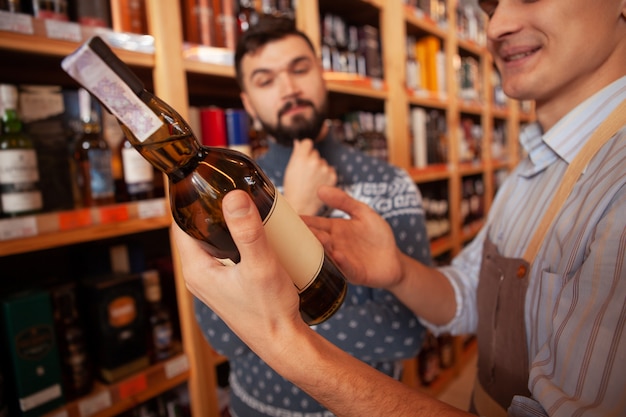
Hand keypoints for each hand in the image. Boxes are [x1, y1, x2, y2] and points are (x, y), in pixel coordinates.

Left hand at [173, 190, 303, 350]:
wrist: (283, 342)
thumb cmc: (270, 311)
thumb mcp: (260, 266)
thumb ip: (247, 231)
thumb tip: (233, 197)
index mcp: (196, 270)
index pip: (180, 224)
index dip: (188, 199)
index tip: (203, 178)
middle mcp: (199, 276)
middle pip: (196, 230)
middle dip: (210, 207)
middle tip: (228, 184)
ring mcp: (213, 282)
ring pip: (212, 241)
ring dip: (223, 222)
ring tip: (243, 202)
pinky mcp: (227, 285)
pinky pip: (224, 253)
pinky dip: (233, 237)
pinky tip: (253, 230)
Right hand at [283, 139, 336, 214]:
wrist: (301, 207)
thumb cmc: (293, 188)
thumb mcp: (290, 169)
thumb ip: (296, 153)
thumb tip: (298, 142)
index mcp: (301, 158)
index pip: (308, 142)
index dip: (306, 148)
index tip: (304, 154)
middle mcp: (314, 161)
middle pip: (315, 153)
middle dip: (311, 160)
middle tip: (305, 173)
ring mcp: (324, 169)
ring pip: (323, 162)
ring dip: (319, 168)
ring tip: (311, 181)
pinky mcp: (332, 177)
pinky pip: (330, 170)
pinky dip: (326, 176)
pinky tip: (318, 184)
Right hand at [303, 185, 404, 288]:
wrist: (395, 260)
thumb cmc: (377, 235)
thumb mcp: (362, 212)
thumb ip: (343, 201)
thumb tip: (320, 189)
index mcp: (333, 230)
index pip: (313, 224)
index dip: (301, 221)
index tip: (285, 217)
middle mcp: (334, 245)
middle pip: (316, 240)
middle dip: (306, 235)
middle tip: (294, 230)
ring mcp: (342, 261)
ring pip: (327, 255)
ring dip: (322, 249)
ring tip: (318, 239)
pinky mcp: (355, 274)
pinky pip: (346, 268)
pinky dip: (341, 262)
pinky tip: (337, 254)